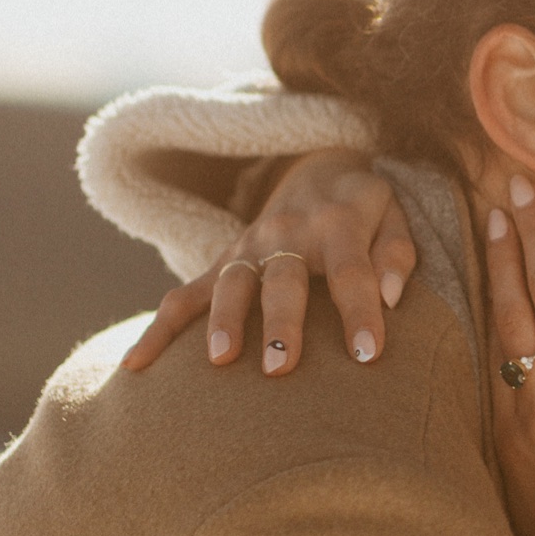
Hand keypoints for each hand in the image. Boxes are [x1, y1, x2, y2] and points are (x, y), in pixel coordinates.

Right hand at [121, 150, 416, 375]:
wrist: (317, 168)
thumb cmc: (366, 212)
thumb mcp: (393, 218)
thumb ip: (397, 255)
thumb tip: (393, 297)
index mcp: (337, 224)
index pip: (352, 272)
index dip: (361, 312)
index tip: (369, 355)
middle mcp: (286, 233)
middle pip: (282, 278)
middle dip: (281, 322)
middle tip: (283, 367)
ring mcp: (247, 248)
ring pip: (230, 284)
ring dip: (224, 321)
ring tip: (221, 362)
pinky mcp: (221, 264)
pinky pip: (185, 296)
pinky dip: (159, 330)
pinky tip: (137, 366)